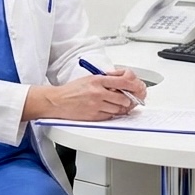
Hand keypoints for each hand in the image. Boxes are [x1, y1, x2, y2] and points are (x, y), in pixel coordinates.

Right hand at [23, 73, 142, 121]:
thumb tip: (121, 82)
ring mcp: (96, 105)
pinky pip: (110, 116)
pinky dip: (112, 113)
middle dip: (128, 99)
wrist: (58, 101)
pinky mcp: (94, 116)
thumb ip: (105, 80)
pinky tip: (108, 109)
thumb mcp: (89, 78)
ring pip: (118, 108)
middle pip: (123, 98)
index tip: (136, 88)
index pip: (122, 82)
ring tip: (117, 104)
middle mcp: (98, 93)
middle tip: (128, 98)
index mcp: (98, 81)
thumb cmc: (72, 90)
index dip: (133, 86)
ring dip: (120, 107)